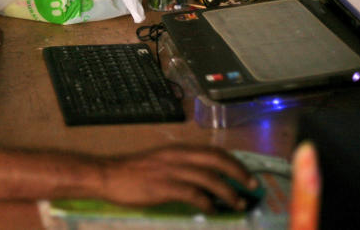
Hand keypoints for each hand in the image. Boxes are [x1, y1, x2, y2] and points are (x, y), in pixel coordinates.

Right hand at [99, 145, 256, 213]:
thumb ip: (182, 169)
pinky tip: (212, 210)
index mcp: (178, 150)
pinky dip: (207, 202)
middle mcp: (178, 156)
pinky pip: (193, 194)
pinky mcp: (163, 186)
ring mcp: (171, 170)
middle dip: (238, 173)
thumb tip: (206, 184)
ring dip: (228, 192)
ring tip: (238, 203)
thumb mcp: (161, 163)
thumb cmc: (133, 172)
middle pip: (217, 160)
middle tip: (251, 186)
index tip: (247, 175)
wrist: (108, 175)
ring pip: (209, 177)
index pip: (213, 151)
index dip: (234, 162)